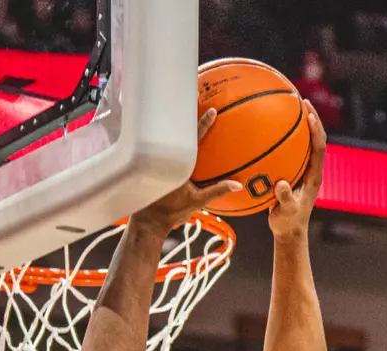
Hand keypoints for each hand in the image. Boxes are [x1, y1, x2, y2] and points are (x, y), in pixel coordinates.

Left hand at [131, 110, 242, 231]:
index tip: (212, 111)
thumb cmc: (172, 212)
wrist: (148, 221)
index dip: (203, 124)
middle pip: (176, 129)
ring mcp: (155, 159)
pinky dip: (164, 133)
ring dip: (174, 120)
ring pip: (165, 134)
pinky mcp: (148, 162)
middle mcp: (165, 157)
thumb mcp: (197, 202)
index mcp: (178, 164)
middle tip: (195, 94)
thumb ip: (217, 191)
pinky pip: (157, 143)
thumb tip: (238, 185)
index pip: (193, 139)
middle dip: (185, 111)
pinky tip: (169, 128)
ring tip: (180, 104)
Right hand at [269, 100, 327, 237]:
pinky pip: (291, 152)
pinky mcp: (294, 174)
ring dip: (300, 126)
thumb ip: (284, 199)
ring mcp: (304, 171)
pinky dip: (285, 140)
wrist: (289, 232)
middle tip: (302, 101)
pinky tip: (270, 133)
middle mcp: (312, 170)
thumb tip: (281, 184)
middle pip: (316, 139)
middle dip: (311, 119)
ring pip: (305, 144)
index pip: (319, 148)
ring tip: (290, 108)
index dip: (316, 130)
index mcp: (314, 177)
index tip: (309, 114)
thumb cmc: (288, 223)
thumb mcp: (285, 212)